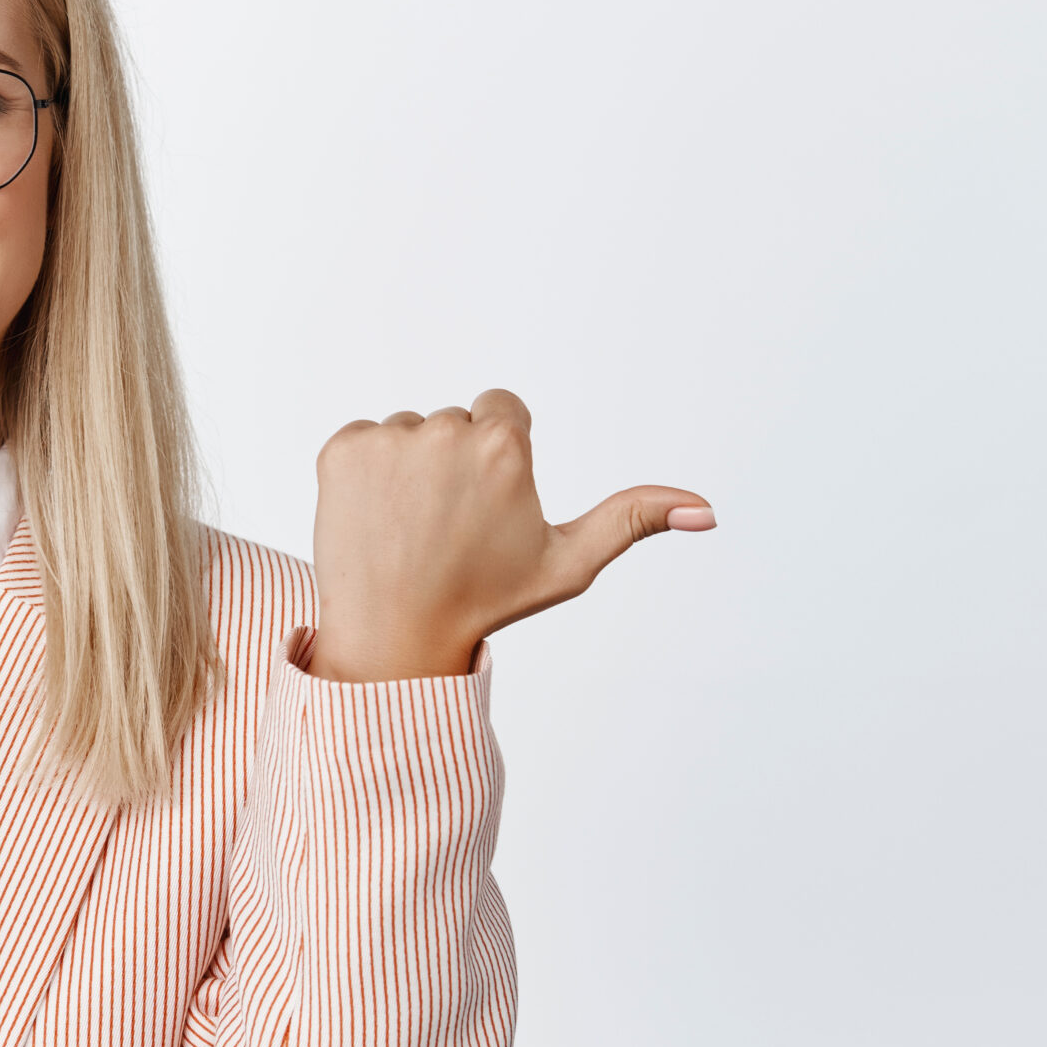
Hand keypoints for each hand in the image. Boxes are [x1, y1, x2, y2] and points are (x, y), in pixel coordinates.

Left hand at [308, 388, 714, 681]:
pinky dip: (366, 475)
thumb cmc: (487, 600)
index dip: (498, 460)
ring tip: (412, 529)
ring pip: (408, 432)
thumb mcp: (568, 562)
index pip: (503, 410)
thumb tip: (707, 510)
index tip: (487, 506)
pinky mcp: (339, 450)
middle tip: (448, 528)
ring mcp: (386, 439)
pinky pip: (363, 440)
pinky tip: (377, 521)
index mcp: (505, 443)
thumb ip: (633, 519)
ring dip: (408, 470)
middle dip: (454, 464)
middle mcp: (444, 429)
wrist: (395, 636)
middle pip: (455, 422)